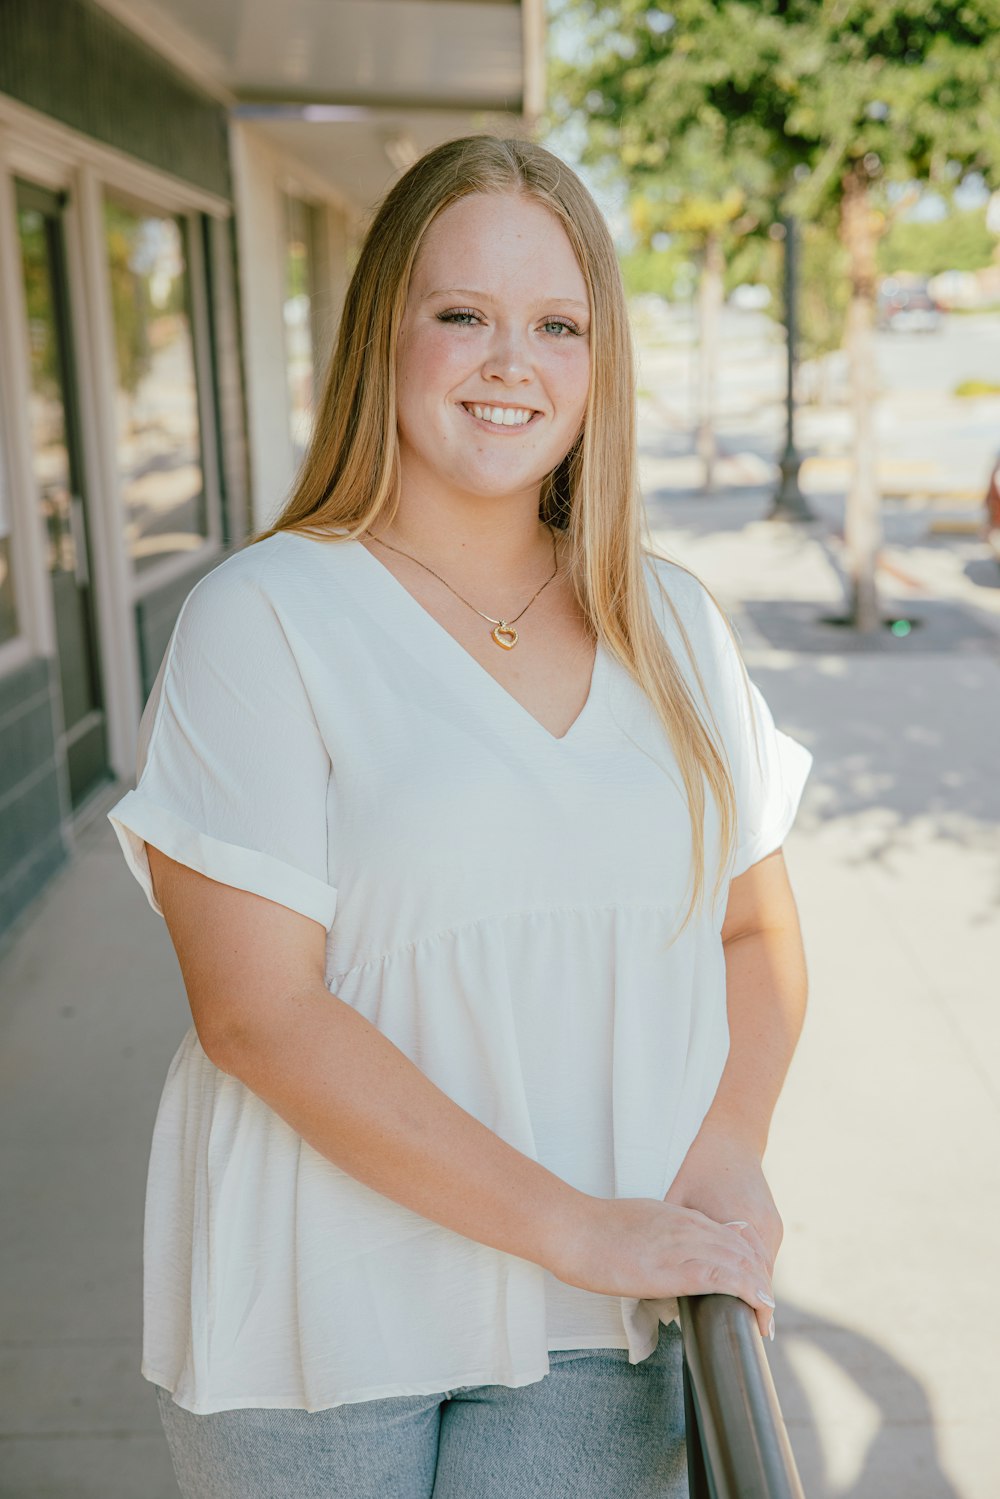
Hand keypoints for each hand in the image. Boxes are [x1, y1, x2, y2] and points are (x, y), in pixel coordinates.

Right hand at [550, 1195, 774, 1329]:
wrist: (574, 1229)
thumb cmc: (595, 1231)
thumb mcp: (639, 1224)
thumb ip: (661, 1237)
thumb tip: (666, 1259)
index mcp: (680, 1216)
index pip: (731, 1235)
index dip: (749, 1260)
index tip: (755, 1283)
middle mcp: (689, 1227)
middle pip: (743, 1249)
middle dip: (760, 1277)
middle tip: (767, 1305)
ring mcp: (684, 1245)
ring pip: (741, 1263)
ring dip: (760, 1288)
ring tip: (768, 1313)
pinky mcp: (676, 1269)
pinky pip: (724, 1278)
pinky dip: (748, 1292)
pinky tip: (760, 1305)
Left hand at [664, 1122, 782, 1337]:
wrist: (728, 1137)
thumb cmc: (697, 1168)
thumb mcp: (682, 1203)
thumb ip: (680, 1238)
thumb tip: (664, 1271)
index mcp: (743, 1224)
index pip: (753, 1278)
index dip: (753, 1306)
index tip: (752, 1331)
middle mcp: (762, 1226)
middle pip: (761, 1277)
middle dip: (755, 1304)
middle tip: (751, 1333)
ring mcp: (770, 1224)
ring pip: (763, 1266)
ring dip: (754, 1288)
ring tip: (748, 1317)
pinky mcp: (770, 1220)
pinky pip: (762, 1253)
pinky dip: (753, 1270)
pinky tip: (743, 1286)